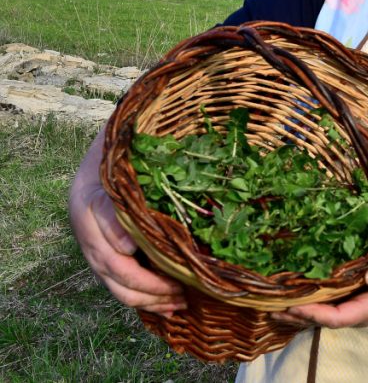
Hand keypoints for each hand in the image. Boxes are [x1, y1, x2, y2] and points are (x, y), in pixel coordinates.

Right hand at [69, 132, 185, 317]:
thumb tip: (127, 246)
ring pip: (118, 286)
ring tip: (180, 305)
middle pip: (116, 275)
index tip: (167, 272)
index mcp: (90, 209)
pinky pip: (121, 285)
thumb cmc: (119, 158)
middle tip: (183, 294)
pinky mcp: (105, 258)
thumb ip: (124, 199)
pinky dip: (146, 298)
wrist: (102, 159)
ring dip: (150, 300)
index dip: (137, 264)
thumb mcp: (121, 167)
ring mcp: (95, 250)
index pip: (112, 248)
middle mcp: (89, 236)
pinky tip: (169, 305)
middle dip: (151, 290)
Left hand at [275, 253, 367, 327]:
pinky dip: (307, 302)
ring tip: (270, 307)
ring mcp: (353, 307)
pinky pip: (326, 304)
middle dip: (297, 316)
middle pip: (323, 320)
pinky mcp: (351, 298)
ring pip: (321, 314)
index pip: (338, 317)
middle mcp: (357, 312)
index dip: (315, 313)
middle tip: (270, 309)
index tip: (294, 306)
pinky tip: (290, 297)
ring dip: (297, 312)